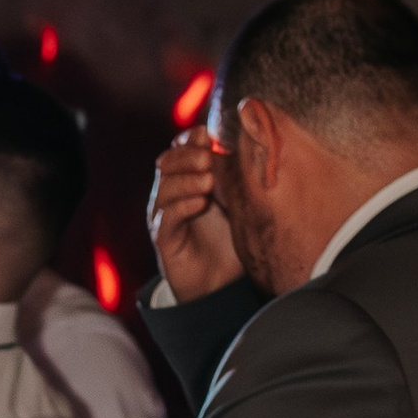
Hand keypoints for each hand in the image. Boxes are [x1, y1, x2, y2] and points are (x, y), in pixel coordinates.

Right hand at [147, 127, 241, 302]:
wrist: (220, 282)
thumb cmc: (231, 237)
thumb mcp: (239, 200)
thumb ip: (238, 174)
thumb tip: (253, 141)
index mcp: (187, 179)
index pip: (179, 149)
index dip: (189, 140)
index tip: (206, 135)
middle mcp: (171, 194)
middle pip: (167, 163)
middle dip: (187, 157)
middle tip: (208, 158)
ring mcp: (164, 216)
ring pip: (164, 188)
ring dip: (185, 180)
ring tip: (207, 181)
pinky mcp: (164, 239)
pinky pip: (166, 218)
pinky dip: (182, 206)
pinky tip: (200, 203)